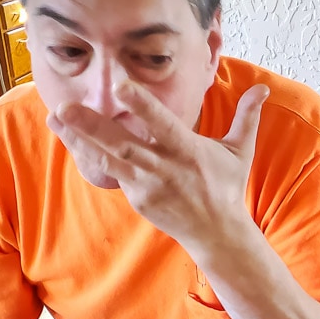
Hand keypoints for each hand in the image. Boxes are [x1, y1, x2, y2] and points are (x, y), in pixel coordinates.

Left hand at [47, 81, 269, 258]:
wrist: (217, 232)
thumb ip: (246, 117)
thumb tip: (263, 89)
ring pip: (110, 159)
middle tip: (65, 107)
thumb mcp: (239, 151)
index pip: (162, 124)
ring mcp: (148, 184)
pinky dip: (90, 156)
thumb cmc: (226, 187)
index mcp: (188, 151)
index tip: (120, 86)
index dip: (142, 105)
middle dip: (93, 127)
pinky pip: (111, 174)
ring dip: (81, 139)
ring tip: (56, 118)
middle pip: (124, 144)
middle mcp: (165, 167)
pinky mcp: (138, 198)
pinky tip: (70, 138)